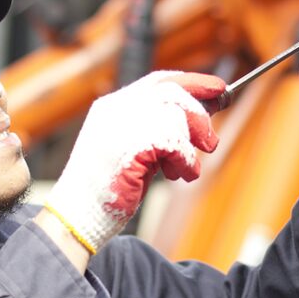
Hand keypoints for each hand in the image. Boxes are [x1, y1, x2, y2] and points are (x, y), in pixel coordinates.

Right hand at [45, 71, 224, 252]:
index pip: (159, 81)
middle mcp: (117, 109)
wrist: (79, 215)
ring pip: (177, 118)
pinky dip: (186, 163)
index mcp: (114, 106)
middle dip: (199, 115)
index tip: (219, 88)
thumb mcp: (136, 149)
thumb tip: (203, 115)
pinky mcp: (131, 148)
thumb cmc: (110, 187)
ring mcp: (121, 126)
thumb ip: (160, 130)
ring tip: (183, 170)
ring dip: (190, 147)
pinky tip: (178, 176)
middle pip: (173, 93)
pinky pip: (176, 145)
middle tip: (210, 142)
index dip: (192, 82)